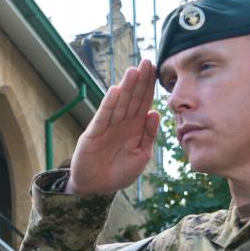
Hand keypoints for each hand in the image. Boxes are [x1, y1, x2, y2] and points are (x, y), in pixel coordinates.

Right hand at [65, 60, 160, 195]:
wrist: (96, 189)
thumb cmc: (119, 172)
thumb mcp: (141, 155)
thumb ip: (149, 135)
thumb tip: (156, 113)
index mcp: (135, 127)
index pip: (144, 103)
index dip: (150, 87)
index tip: (156, 69)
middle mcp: (121, 123)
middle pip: (132, 99)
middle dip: (140, 81)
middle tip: (146, 61)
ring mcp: (107, 127)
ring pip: (119, 104)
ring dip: (126, 88)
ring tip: (132, 71)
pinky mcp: (93, 135)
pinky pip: (103, 117)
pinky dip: (109, 105)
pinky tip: (115, 91)